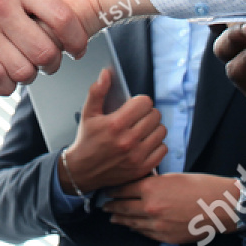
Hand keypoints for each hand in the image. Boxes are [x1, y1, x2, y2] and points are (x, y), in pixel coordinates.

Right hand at [58, 68, 165, 192]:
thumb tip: (106, 74)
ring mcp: (136, 156)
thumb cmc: (86, 141)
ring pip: (161, 131)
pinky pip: (162, 149)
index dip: (140, 101)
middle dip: (148, 113)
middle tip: (138, 117)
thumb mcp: (88, 113)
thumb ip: (97, 91)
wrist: (82, 171)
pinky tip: (146, 143)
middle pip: (155, 116)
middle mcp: (128, 141)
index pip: (144, 103)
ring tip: (142, 130)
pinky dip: (157, 145)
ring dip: (153, 128)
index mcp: (115, 124)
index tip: (135, 105)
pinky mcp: (142, 168)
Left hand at [105, 173, 243, 244]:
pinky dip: (136, 229)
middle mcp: (149, 208)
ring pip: (131, 223)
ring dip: (120, 220)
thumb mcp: (172, 177)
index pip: (122, 190)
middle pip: (122, 208)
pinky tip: (132, 227)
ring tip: (112, 218)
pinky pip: (145, 233)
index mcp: (150, 189)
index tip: (107, 189)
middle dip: (111, 206)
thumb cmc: (200, 186)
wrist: (221, 206)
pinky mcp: (166, 237)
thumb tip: (138, 185)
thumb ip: (152, 183)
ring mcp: (157, 225)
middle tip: (104, 205)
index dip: (112, 190)